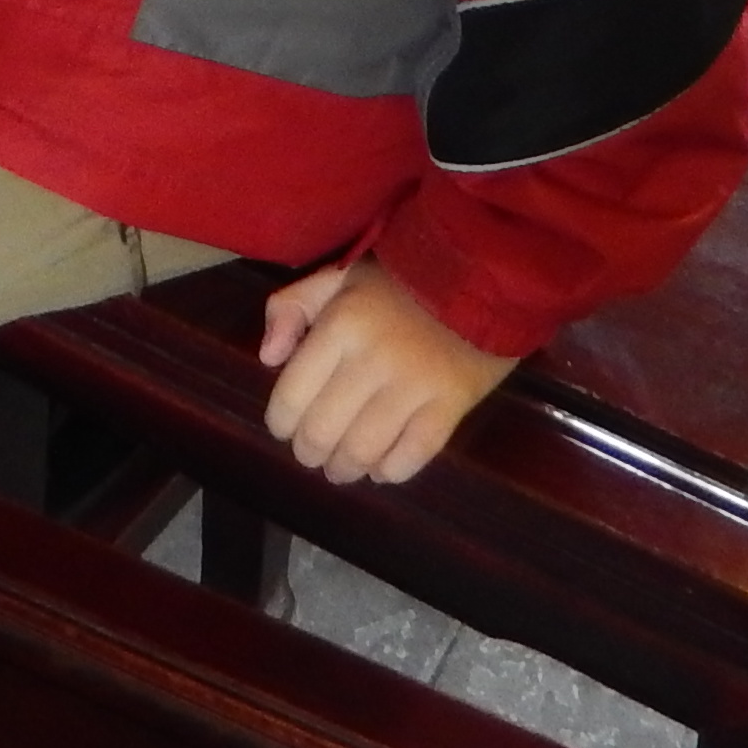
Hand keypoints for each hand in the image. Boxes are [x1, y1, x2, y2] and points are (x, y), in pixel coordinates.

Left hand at [256, 259, 518, 486]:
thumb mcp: (338, 275)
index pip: (292, 394)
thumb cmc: (400, 278)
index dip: (280, 422)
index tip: (284, 429)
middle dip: (309, 452)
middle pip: (324, 431)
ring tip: (341, 468)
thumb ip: (292, 307)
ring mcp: (414, 385)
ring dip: (345, 469)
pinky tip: (382, 469)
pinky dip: (391, 472)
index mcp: (340, 325)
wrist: (480, 276)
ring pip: (364, 450)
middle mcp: (372, 359)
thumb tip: (267, 359)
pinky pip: (413, 456)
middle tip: (312, 455)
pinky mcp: (451, 405)